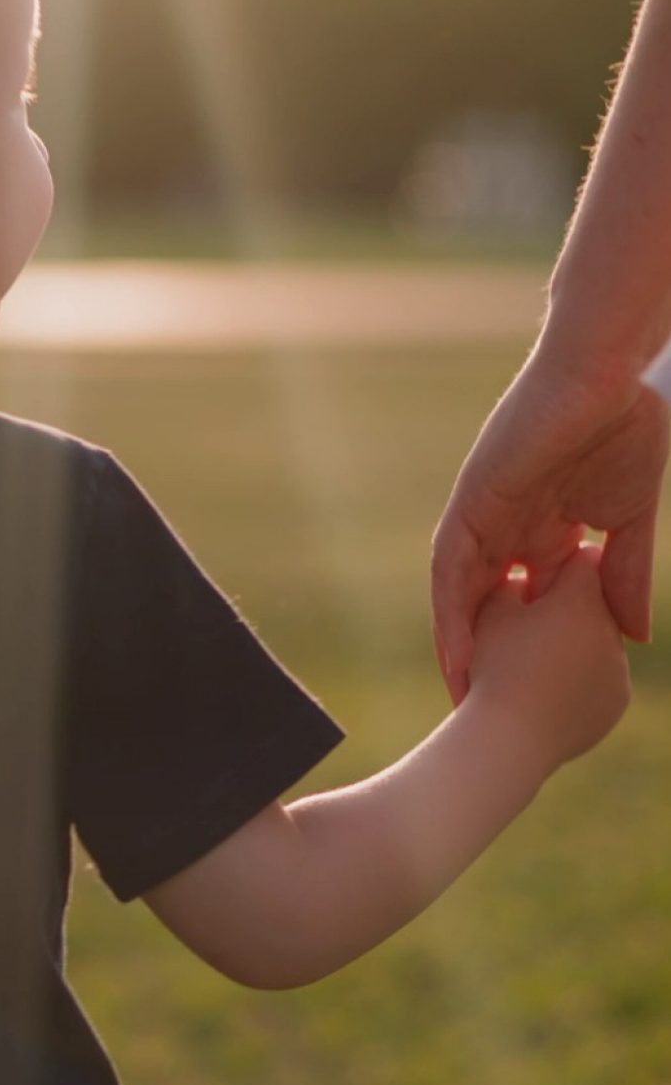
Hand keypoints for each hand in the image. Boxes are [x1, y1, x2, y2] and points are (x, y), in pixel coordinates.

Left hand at [431, 340, 668, 704]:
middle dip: (484, 652)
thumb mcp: (627, 520)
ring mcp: (487, 512)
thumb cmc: (623, 428)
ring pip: (460, 589)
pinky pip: (452, 562)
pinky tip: (455, 650)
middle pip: (486, 600)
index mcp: (543, 527)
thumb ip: (622, 573)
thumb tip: (634, 635)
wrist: (605, 375)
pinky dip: (450, 607)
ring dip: (457, 641)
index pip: (525, 598)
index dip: (525, 645)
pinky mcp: (473, 499)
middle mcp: (507, 524)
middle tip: (482, 709)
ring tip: (460, 693)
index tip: (529, 694)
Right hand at [469, 544, 629, 779]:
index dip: (556, 568)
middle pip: (593, 602)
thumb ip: (513, 581)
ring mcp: (619, 669)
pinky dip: (577, 677)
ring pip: (597, 640)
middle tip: (528, 621)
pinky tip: (547, 685)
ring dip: (572, 642)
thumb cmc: (493, 666)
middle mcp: (611, 629)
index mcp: (583, 598)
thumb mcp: (490, 609)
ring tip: (533, 658)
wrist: (506, 740)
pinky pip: (599, 676)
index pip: (584, 560)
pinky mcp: (617, 702)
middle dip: (565, 607)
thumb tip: (526, 578)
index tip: (534, 582)